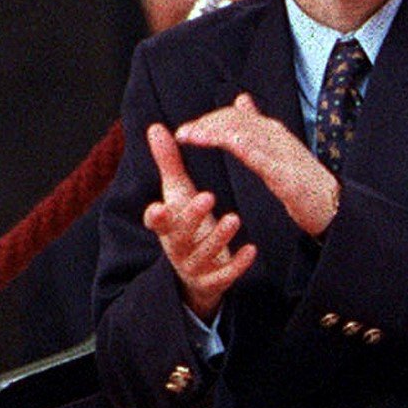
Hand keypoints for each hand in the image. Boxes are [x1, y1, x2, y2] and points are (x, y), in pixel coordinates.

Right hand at [143, 123, 256, 320]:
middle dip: (193, 217)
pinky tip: (252, 249)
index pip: (156, 222)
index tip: (159, 206)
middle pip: (180, 235)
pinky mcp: (213, 281)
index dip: (156, 216)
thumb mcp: (177, 193)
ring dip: (219, 236)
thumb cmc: (186, 223)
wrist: (196, 273)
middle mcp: (176, 247)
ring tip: (235, 218)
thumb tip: (155, 127)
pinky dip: (238, 264)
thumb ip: (169, 162)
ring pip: (204, 254)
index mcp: (167, 226)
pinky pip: (224, 275)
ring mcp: (194, 267)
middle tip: (209, 196)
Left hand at [174, 92, 342, 239]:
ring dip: (215, 133)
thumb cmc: (305, 181)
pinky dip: (245, 148)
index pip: (234, 116)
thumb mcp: (277, 148)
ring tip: (192, 138)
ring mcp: (283, 154)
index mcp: (272, 131)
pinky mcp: (288, 176)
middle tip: (182, 134)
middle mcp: (276, 137)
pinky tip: (228, 145)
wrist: (334, 206)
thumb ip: (258, 126)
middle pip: (236, 121)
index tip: (185, 131)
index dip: (208, 120)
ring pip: (246, 133)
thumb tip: (241, 100)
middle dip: (205, 125)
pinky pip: (264, 158)